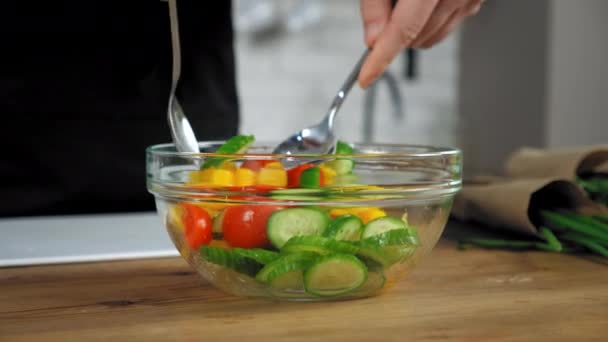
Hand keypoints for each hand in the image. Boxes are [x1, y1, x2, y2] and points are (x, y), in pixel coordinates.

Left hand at [358, 0, 482, 87]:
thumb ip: (375, 3)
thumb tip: (373, 38)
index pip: (403, 30)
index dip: (381, 58)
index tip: (366, 78)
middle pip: (416, 37)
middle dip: (394, 32)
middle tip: (390, 2)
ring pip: (432, 37)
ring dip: (412, 28)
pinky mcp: (477, 1)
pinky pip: (448, 25)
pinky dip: (430, 20)